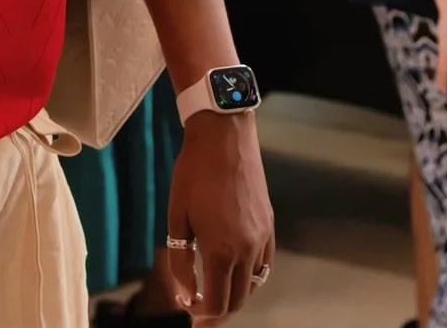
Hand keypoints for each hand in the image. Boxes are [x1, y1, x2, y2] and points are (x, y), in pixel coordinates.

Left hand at [163, 110, 275, 322]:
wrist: (224, 137)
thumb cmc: (193, 174)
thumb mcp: (177, 218)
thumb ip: (180, 262)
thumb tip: (185, 295)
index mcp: (221, 251)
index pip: (215, 304)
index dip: (201, 316)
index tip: (188, 315)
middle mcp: (246, 249)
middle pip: (236, 300)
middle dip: (218, 313)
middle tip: (199, 312)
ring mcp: (262, 237)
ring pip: (253, 285)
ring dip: (234, 296)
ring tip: (215, 293)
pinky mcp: (269, 224)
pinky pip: (264, 263)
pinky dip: (251, 276)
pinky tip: (235, 271)